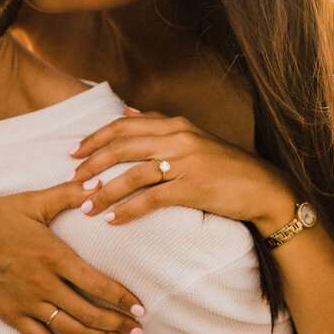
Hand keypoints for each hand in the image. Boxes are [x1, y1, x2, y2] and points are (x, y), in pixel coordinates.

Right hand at [0, 185, 145, 333]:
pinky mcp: (12, 316)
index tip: (141, 308)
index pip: (98, 284)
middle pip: (90, 312)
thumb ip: (68, 193)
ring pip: (72, 329)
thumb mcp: (34, 201)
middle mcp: (44, 284)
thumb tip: (96, 183)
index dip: (123, 299)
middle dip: (119, 323)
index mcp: (54, 256)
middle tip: (139, 330)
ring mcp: (27, 303)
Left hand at [69, 112, 294, 231]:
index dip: (95, 139)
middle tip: (70, 180)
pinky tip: (113, 220)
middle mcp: (178, 138)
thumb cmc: (224, 166)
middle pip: (122, 147)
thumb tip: (127, 112)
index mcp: (175, 125)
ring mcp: (186, 162)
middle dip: (91, 164)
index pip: (124, 126)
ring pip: (132, 174)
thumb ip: (159, 125)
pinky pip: (152, 198)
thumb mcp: (192, 137)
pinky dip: (128, 210)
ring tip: (86, 207)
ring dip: (105, 192)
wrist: (263, 188)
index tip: (73, 153)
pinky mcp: (193, 187)